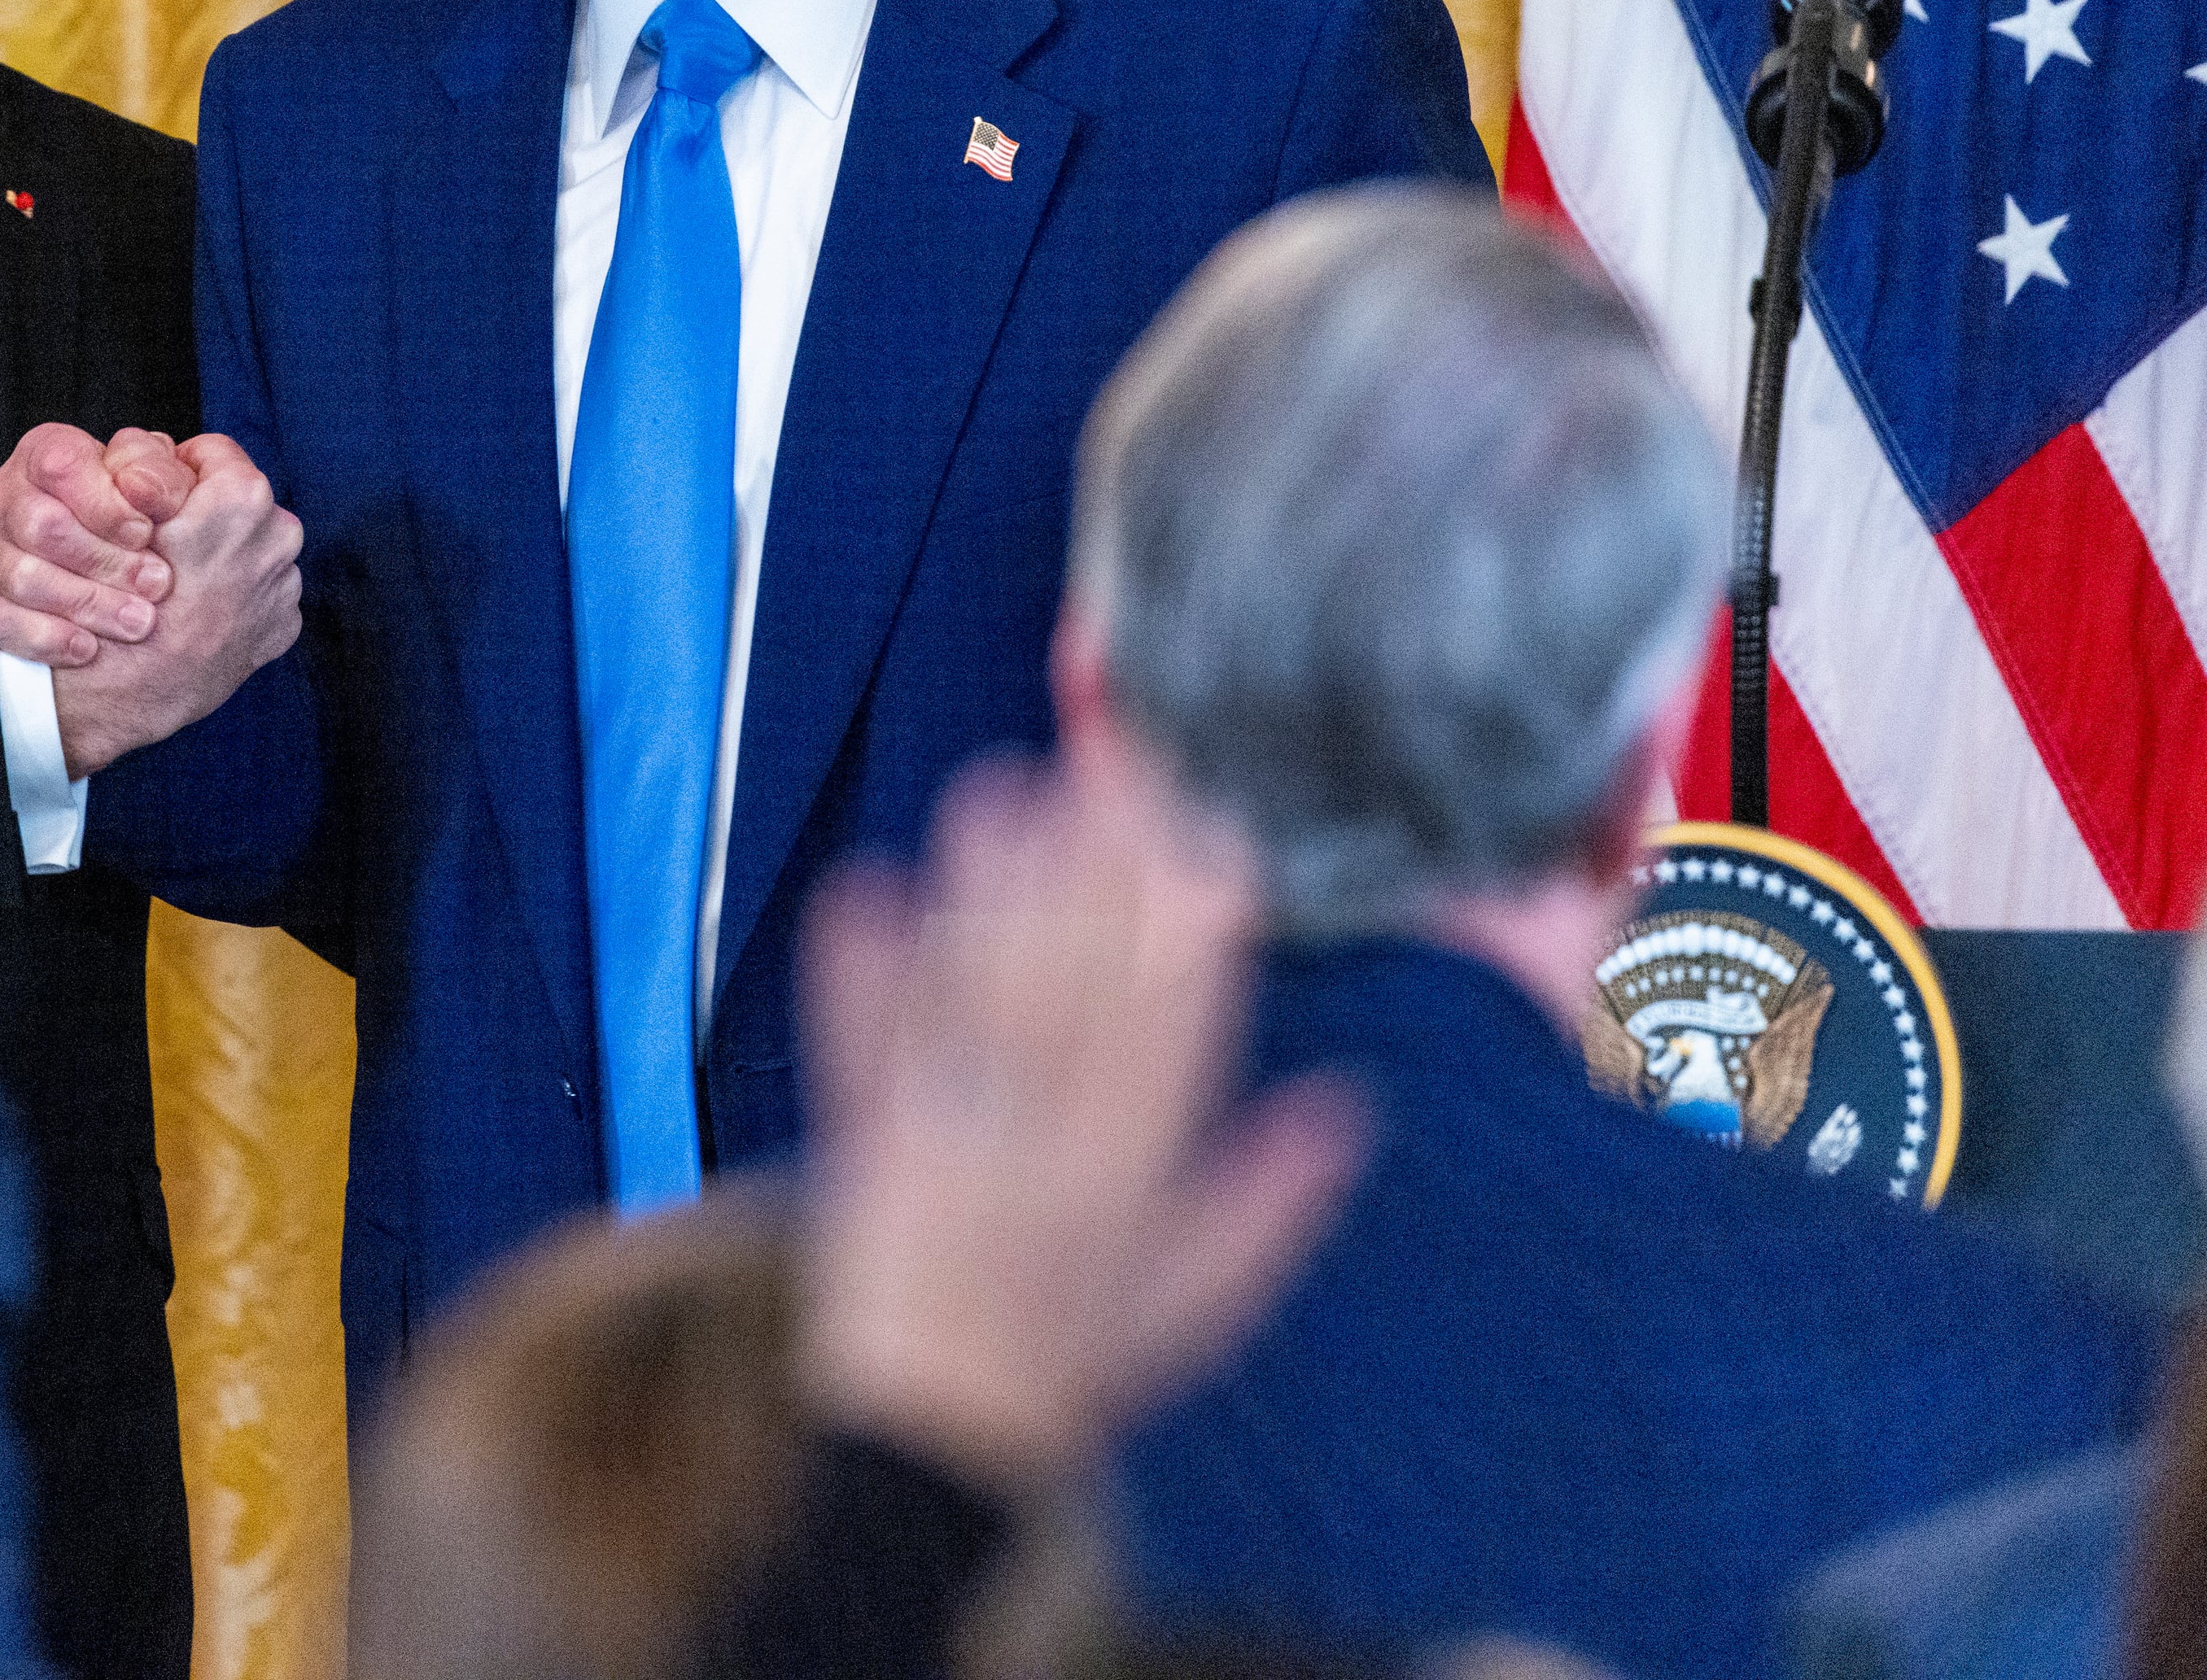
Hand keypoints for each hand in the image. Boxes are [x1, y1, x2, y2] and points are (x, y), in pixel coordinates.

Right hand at [0, 424, 201, 662]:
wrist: (123, 583)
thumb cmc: (138, 525)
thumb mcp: (159, 487)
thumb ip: (158, 474)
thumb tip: (141, 486)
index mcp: (44, 454)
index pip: (61, 466)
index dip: (106, 503)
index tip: (145, 533)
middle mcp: (5, 497)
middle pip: (40, 525)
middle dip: (105, 561)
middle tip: (155, 583)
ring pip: (23, 577)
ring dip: (87, 604)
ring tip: (136, 621)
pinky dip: (45, 638)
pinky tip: (87, 646)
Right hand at [38, 436, 303, 777]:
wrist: (124, 692)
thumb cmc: (111, 598)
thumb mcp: (116, 510)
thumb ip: (145, 464)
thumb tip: (162, 453)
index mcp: (242, 495)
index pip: (210, 452)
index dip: (171, 472)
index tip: (151, 503)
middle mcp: (278, 535)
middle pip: (237, 501)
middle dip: (205, 515)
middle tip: (161, 547)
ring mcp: (284, 586)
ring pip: (251, 547)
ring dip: (222, 557)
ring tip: (176, 585)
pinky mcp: (282, 628)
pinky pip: (258, 593)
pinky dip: (233, 598)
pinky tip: (196, 614)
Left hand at [792, 738, 1364, 1494]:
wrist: (933, 1444)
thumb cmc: (1076, 1365)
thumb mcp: (1198, 1303)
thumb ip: (1272, 1202)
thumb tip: (1350, 1108)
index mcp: (1132, 1182)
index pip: (1172, 1031)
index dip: (1191, 927)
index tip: (1206, 833)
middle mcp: (1044, 1153)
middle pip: (1075, 986)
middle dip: (1092, 870)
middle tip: (1103, 762)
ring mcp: (944, 1145)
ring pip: (975, 999)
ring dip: (984, 890)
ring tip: (997, 788)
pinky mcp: (860, 1149)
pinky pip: (857, 1049)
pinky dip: (856, 970)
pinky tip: (859, 883)